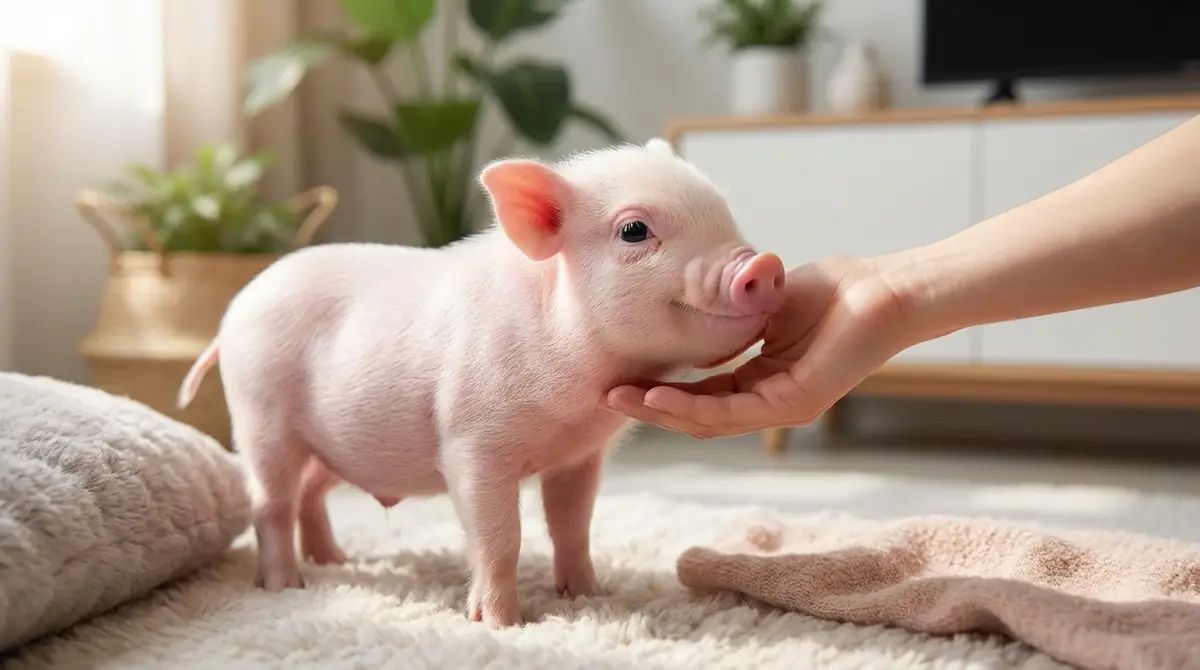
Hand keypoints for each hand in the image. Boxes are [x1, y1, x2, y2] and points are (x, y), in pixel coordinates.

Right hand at [605, 255, 915, 437]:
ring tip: (623, 399)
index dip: (661, 389)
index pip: (703, 394)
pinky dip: (691, 407)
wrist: (885, 288)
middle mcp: (770, 399)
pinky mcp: (796, 403)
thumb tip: (689, 314)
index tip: (622, 376)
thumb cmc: (835, 290)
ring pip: (709, 420)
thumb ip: (728, 318)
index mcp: (763, 379)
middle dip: (650, 407)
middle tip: (607, 394)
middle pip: (699, 414)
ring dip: (662, 412)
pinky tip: (659, 397)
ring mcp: (784, 406)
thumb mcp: (762, 303)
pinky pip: (732, 412)